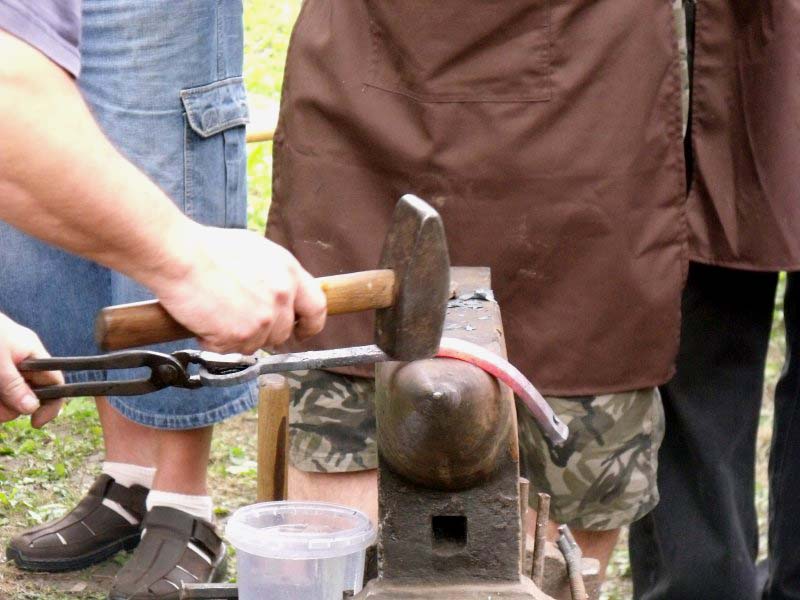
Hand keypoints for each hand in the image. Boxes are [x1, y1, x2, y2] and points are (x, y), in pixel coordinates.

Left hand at [0, 313, 63, 427]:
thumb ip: (14, 385)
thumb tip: (31, 408)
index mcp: (34, 356)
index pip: (55, 384)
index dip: (51, 405)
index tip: (35, 423)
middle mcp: (23, 365)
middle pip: (28, 397)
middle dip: (10, 406)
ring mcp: (6, 371)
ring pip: (8, 400)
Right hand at [153, 225, 326, 353]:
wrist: (180, 256)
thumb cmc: (208, 249)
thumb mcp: (257, 252)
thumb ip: (276, 275)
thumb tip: (282, 293)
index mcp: (290, 272)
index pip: (317, 308)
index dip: (310, 324)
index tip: (301, 331)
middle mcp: (283, 296)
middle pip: (283, 332)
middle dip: (262, 332)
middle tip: (238, 321)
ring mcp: (264, 318)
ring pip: (256, 344)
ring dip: (236, 337)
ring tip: (216, 314)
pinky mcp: (242, 335)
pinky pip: (231, 350)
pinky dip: (215, 342)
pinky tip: (204, 321)